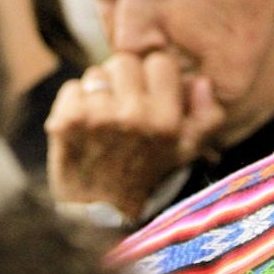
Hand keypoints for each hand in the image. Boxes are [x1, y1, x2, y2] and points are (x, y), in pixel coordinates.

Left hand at [44, 52, 224, 219]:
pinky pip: (72, 87)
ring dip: (98, 93)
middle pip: (125, 61)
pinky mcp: (67, 121)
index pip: (160, 61)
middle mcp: (134, 116)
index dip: (153, 76)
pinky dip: (74, 103)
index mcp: (166, 120)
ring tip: (101, 122)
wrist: (97, 212)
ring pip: (96, 73)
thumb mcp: (185, 151)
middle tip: (122, 109)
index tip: (148, 94)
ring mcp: (98, 117)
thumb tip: (201, 81)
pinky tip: (81, 127)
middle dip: (123, 81)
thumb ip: (206, 116)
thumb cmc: (144, 174)